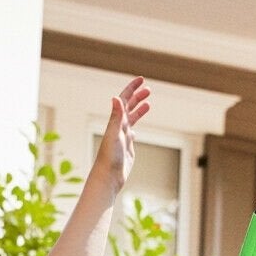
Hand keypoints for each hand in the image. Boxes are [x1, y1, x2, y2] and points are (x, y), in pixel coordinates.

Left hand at [93, 76, 149, 194]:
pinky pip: (130, 135)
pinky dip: (134, 128)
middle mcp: (118, 128)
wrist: (108, 176)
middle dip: (137, 97)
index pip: (124, 100)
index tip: (142, 79)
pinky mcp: (126, 148)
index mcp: (116, 122)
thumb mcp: (114, 134)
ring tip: (148, 103)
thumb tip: (115, 97)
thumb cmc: (110, 157)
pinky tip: (135, 130)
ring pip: (131, 120)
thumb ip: (116, 116)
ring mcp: (122, 138)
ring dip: (138, 110)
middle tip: (148, 89)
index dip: (132, 88)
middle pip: (128, 108)